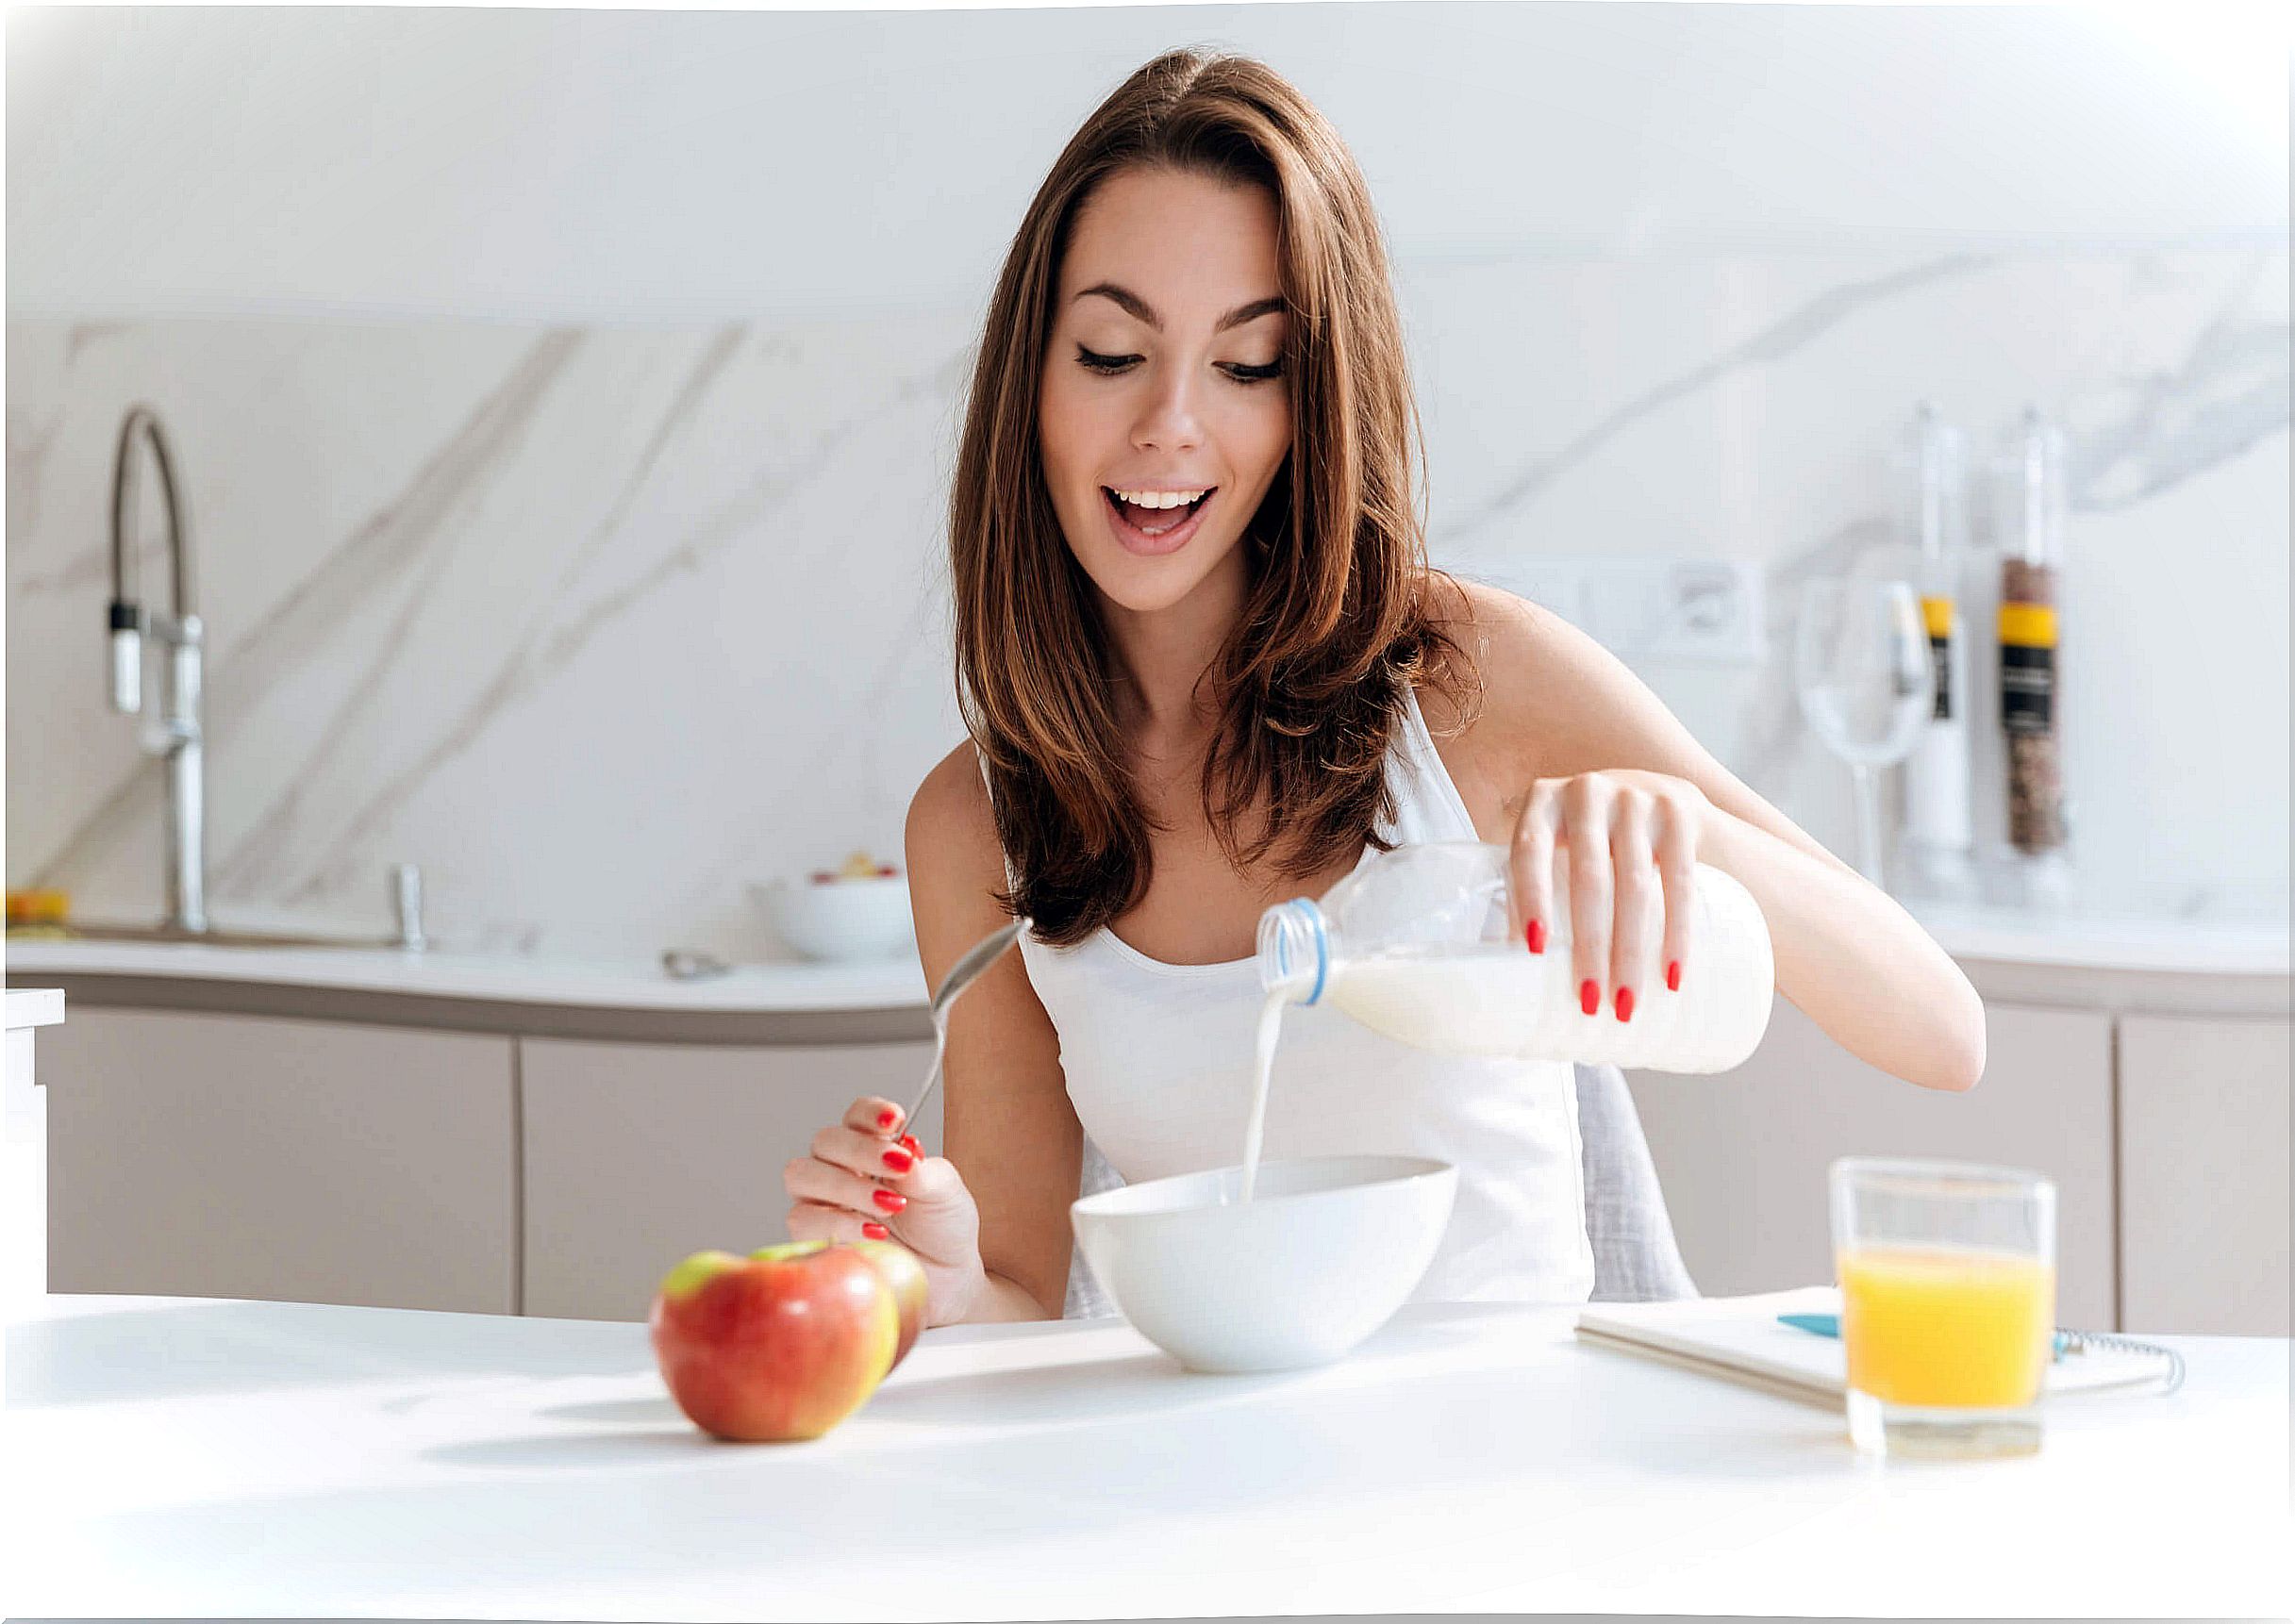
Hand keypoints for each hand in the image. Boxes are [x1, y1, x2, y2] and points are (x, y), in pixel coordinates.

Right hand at [783, 1096, 985, 1326]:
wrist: (946, 1278)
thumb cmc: (942, 1228)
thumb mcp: (945, 1193)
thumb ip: (923, 1171)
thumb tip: (904, 1151)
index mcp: (872, 1148)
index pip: (857, 1116)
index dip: (871, 1113)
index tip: (895, 1121)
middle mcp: (840, 1169)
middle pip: (826, 1141)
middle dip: (860, 1151)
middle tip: (898, 1167)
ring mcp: (822, 1202)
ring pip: (803, 1176)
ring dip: (847, 1186)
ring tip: (890, 1206)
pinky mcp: (813, 1238)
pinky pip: (804, 1219)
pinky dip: (840, 1222)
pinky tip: (875, 1232)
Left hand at [1508, 768, 1712, 1024]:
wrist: (1665, 797)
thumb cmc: (1593, 839)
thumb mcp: (1558, 846)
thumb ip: (1534, 886)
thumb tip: (1506, 964)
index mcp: (1543, 801)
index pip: (1529, 850)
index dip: (1531, 897)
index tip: (1536, 949)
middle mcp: (1589, 792)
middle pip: (1588, 877)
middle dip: (1590, 945)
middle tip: (1590, 1001)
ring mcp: (1638, 799)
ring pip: (1634, 884)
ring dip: (1631, 950)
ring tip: (1626, 1003)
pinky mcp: (1681, 814)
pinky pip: (1680, 880)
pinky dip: (1677, 932)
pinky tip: (1672, 973)